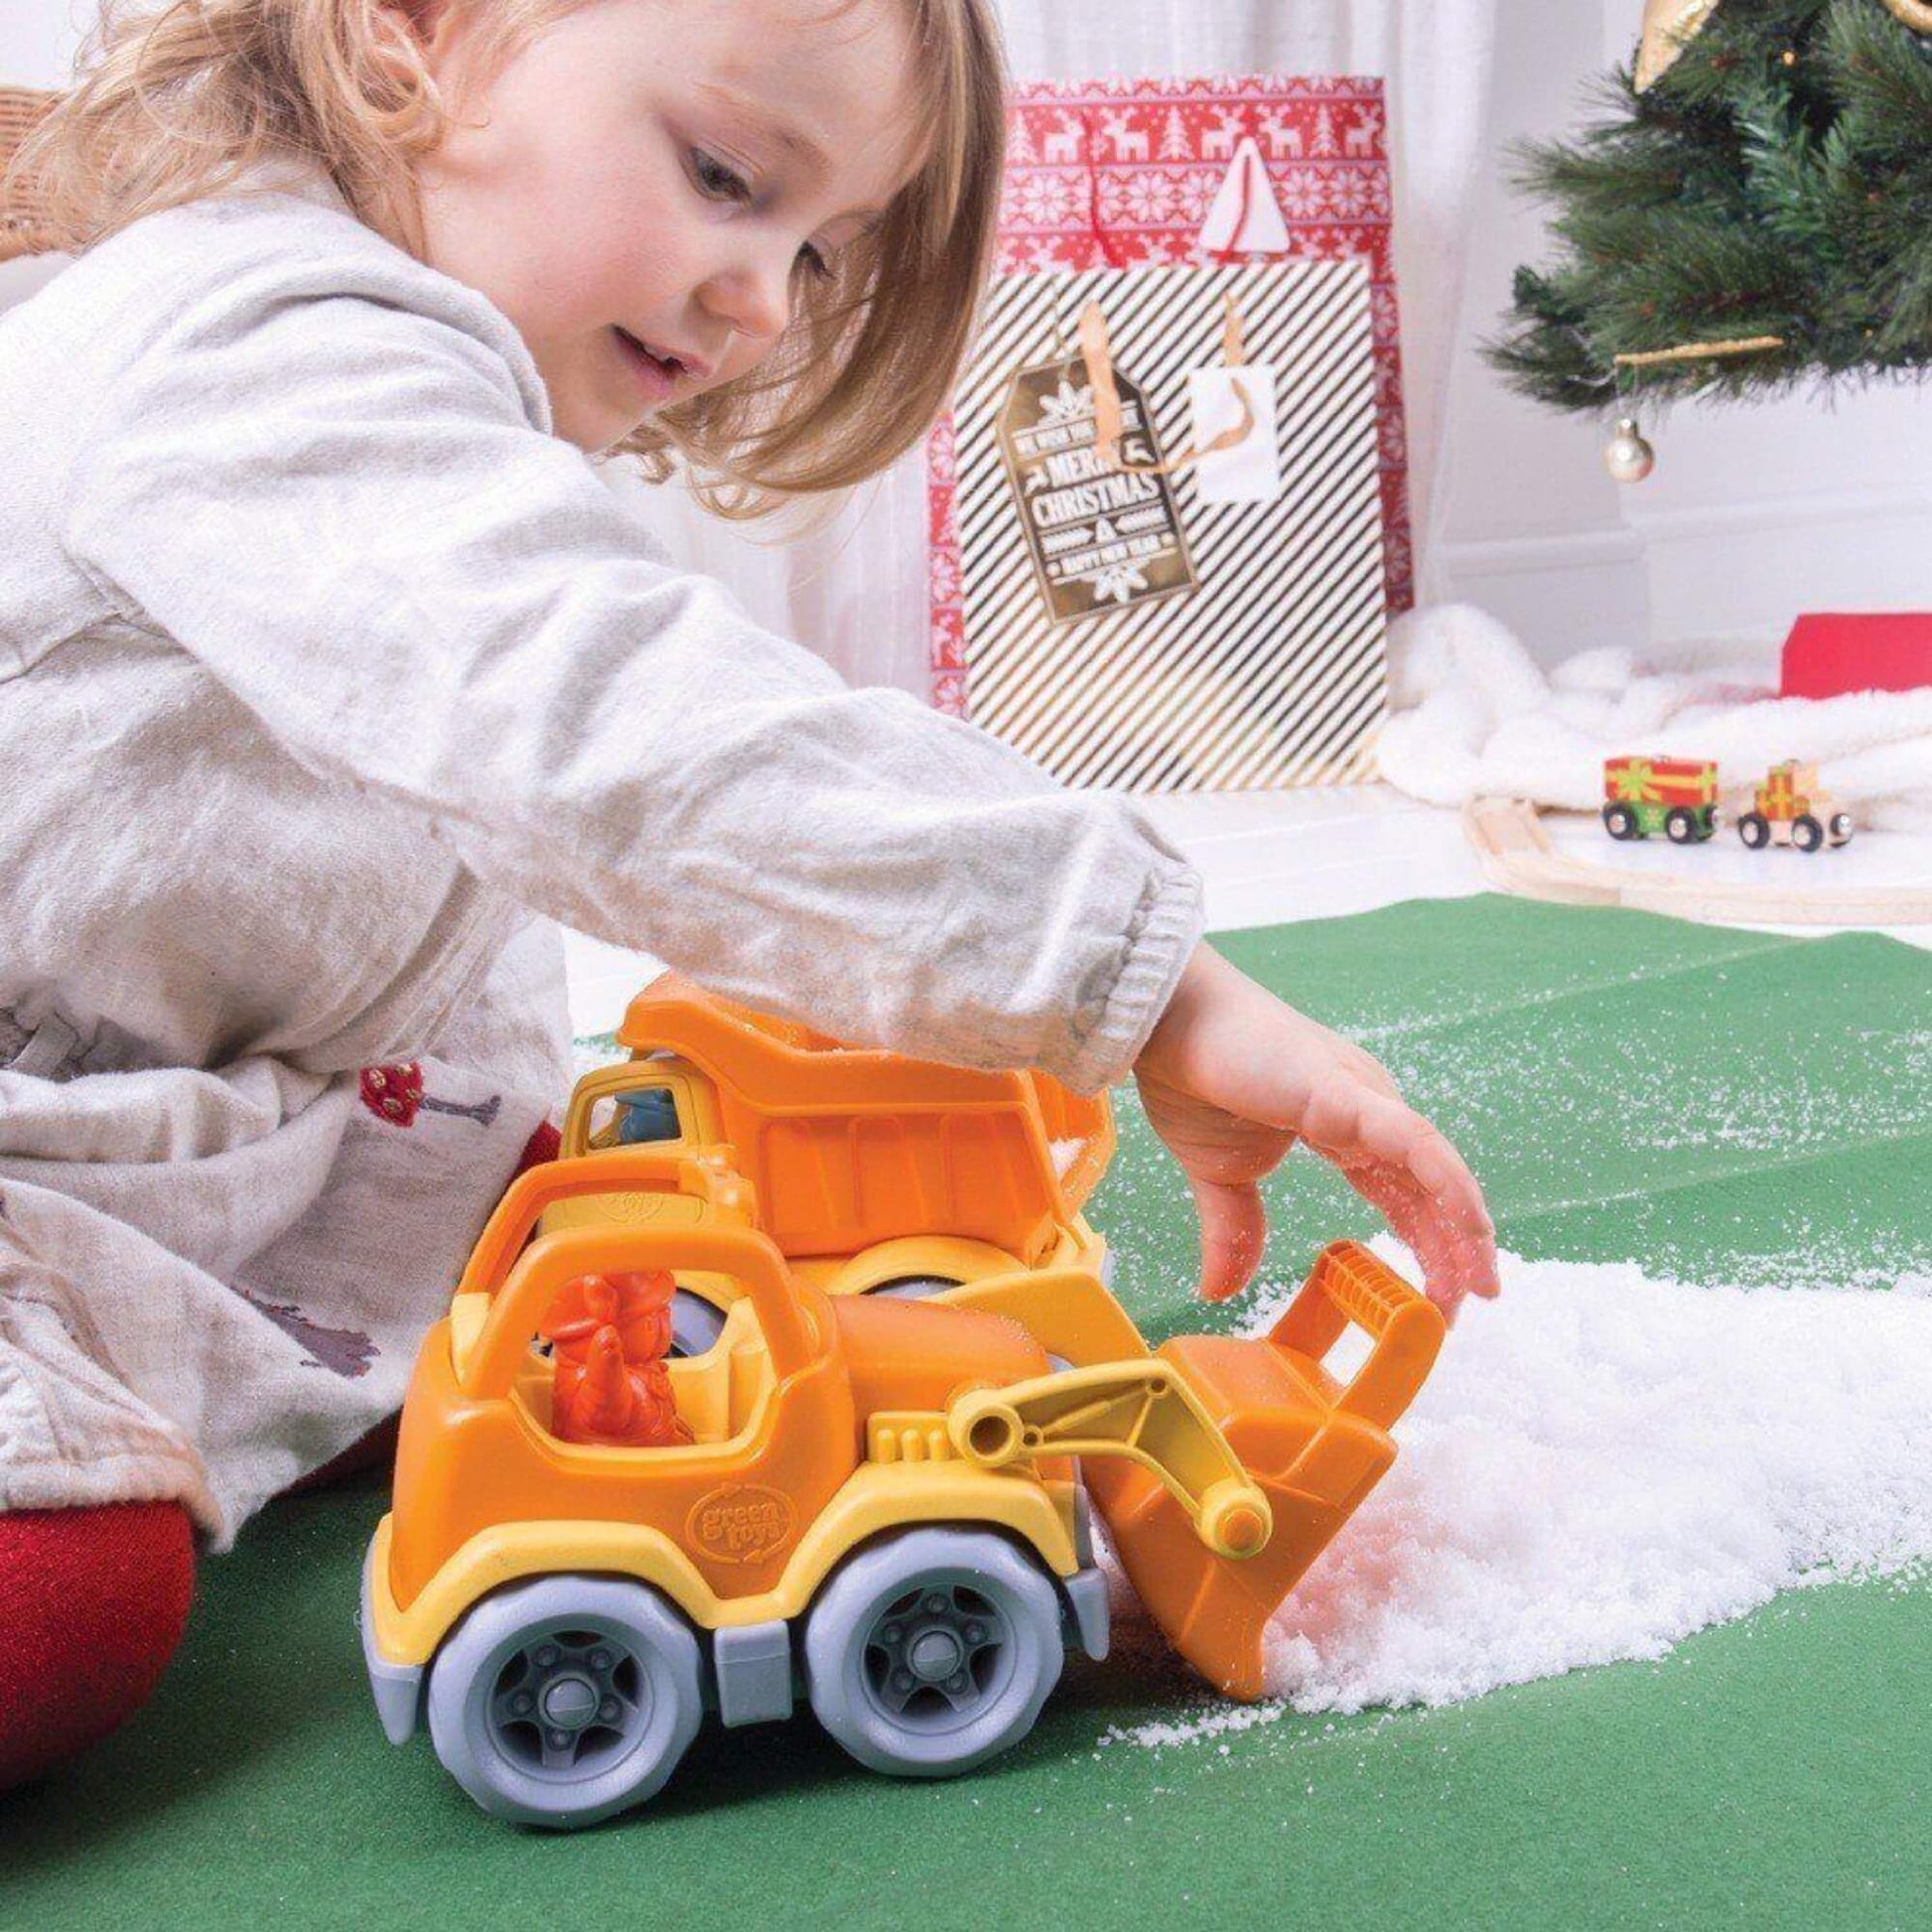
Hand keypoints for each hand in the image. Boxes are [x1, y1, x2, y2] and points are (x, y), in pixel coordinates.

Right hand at [1133, 942, 1499, 1315]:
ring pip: (1435, 1170)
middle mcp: (1368, 1112)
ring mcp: (1365, 1100)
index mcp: (1345, 1127)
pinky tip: (1468, 1224)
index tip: (1441, 1299)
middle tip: (1465, 1307)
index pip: (1403, 1193)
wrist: (1166, 1025)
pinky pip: (1416, 1143)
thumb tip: (1217, 1289)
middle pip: (1429, 1189)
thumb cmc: (1194, 1078)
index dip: (1426, 1244)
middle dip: (1453, 1249)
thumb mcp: (1219, 1175)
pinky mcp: (1349, 1096)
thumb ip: (1232, 1229)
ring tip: (1476, 1282)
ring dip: (1463, 1228)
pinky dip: (1450, 1184)